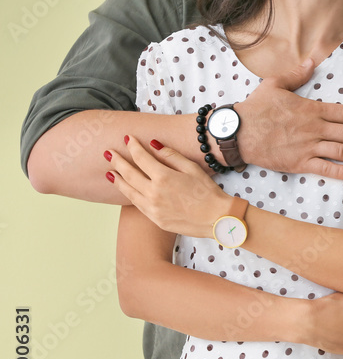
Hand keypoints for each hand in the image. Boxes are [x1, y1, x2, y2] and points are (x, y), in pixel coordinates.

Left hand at [106, 136, 231, 237]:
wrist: (217, 219)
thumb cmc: (208, 192)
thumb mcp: (192, 169)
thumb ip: (171, 156)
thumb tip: (153, 144)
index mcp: (163, 177)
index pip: (141, 157)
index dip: (133, 146)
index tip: (128, 138)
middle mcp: (153, 193)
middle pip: (129, 173)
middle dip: (117, 161)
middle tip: (108, 152)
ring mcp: (152, 208)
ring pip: (128, 191)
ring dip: (117, 179)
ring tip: (109, 172)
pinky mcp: (155, 219)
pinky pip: (136, 204)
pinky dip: (128, 194)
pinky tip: (125, 189)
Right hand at [235, 58, 342, 179]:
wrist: (237, 132)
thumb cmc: (255, 108)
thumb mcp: (275, 84)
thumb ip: (296, 74)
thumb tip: (311, 61)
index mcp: (312, 109)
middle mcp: (314, 128)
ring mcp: (308, 146)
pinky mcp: (299, 163)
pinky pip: (325, 168)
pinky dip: (342, 172)